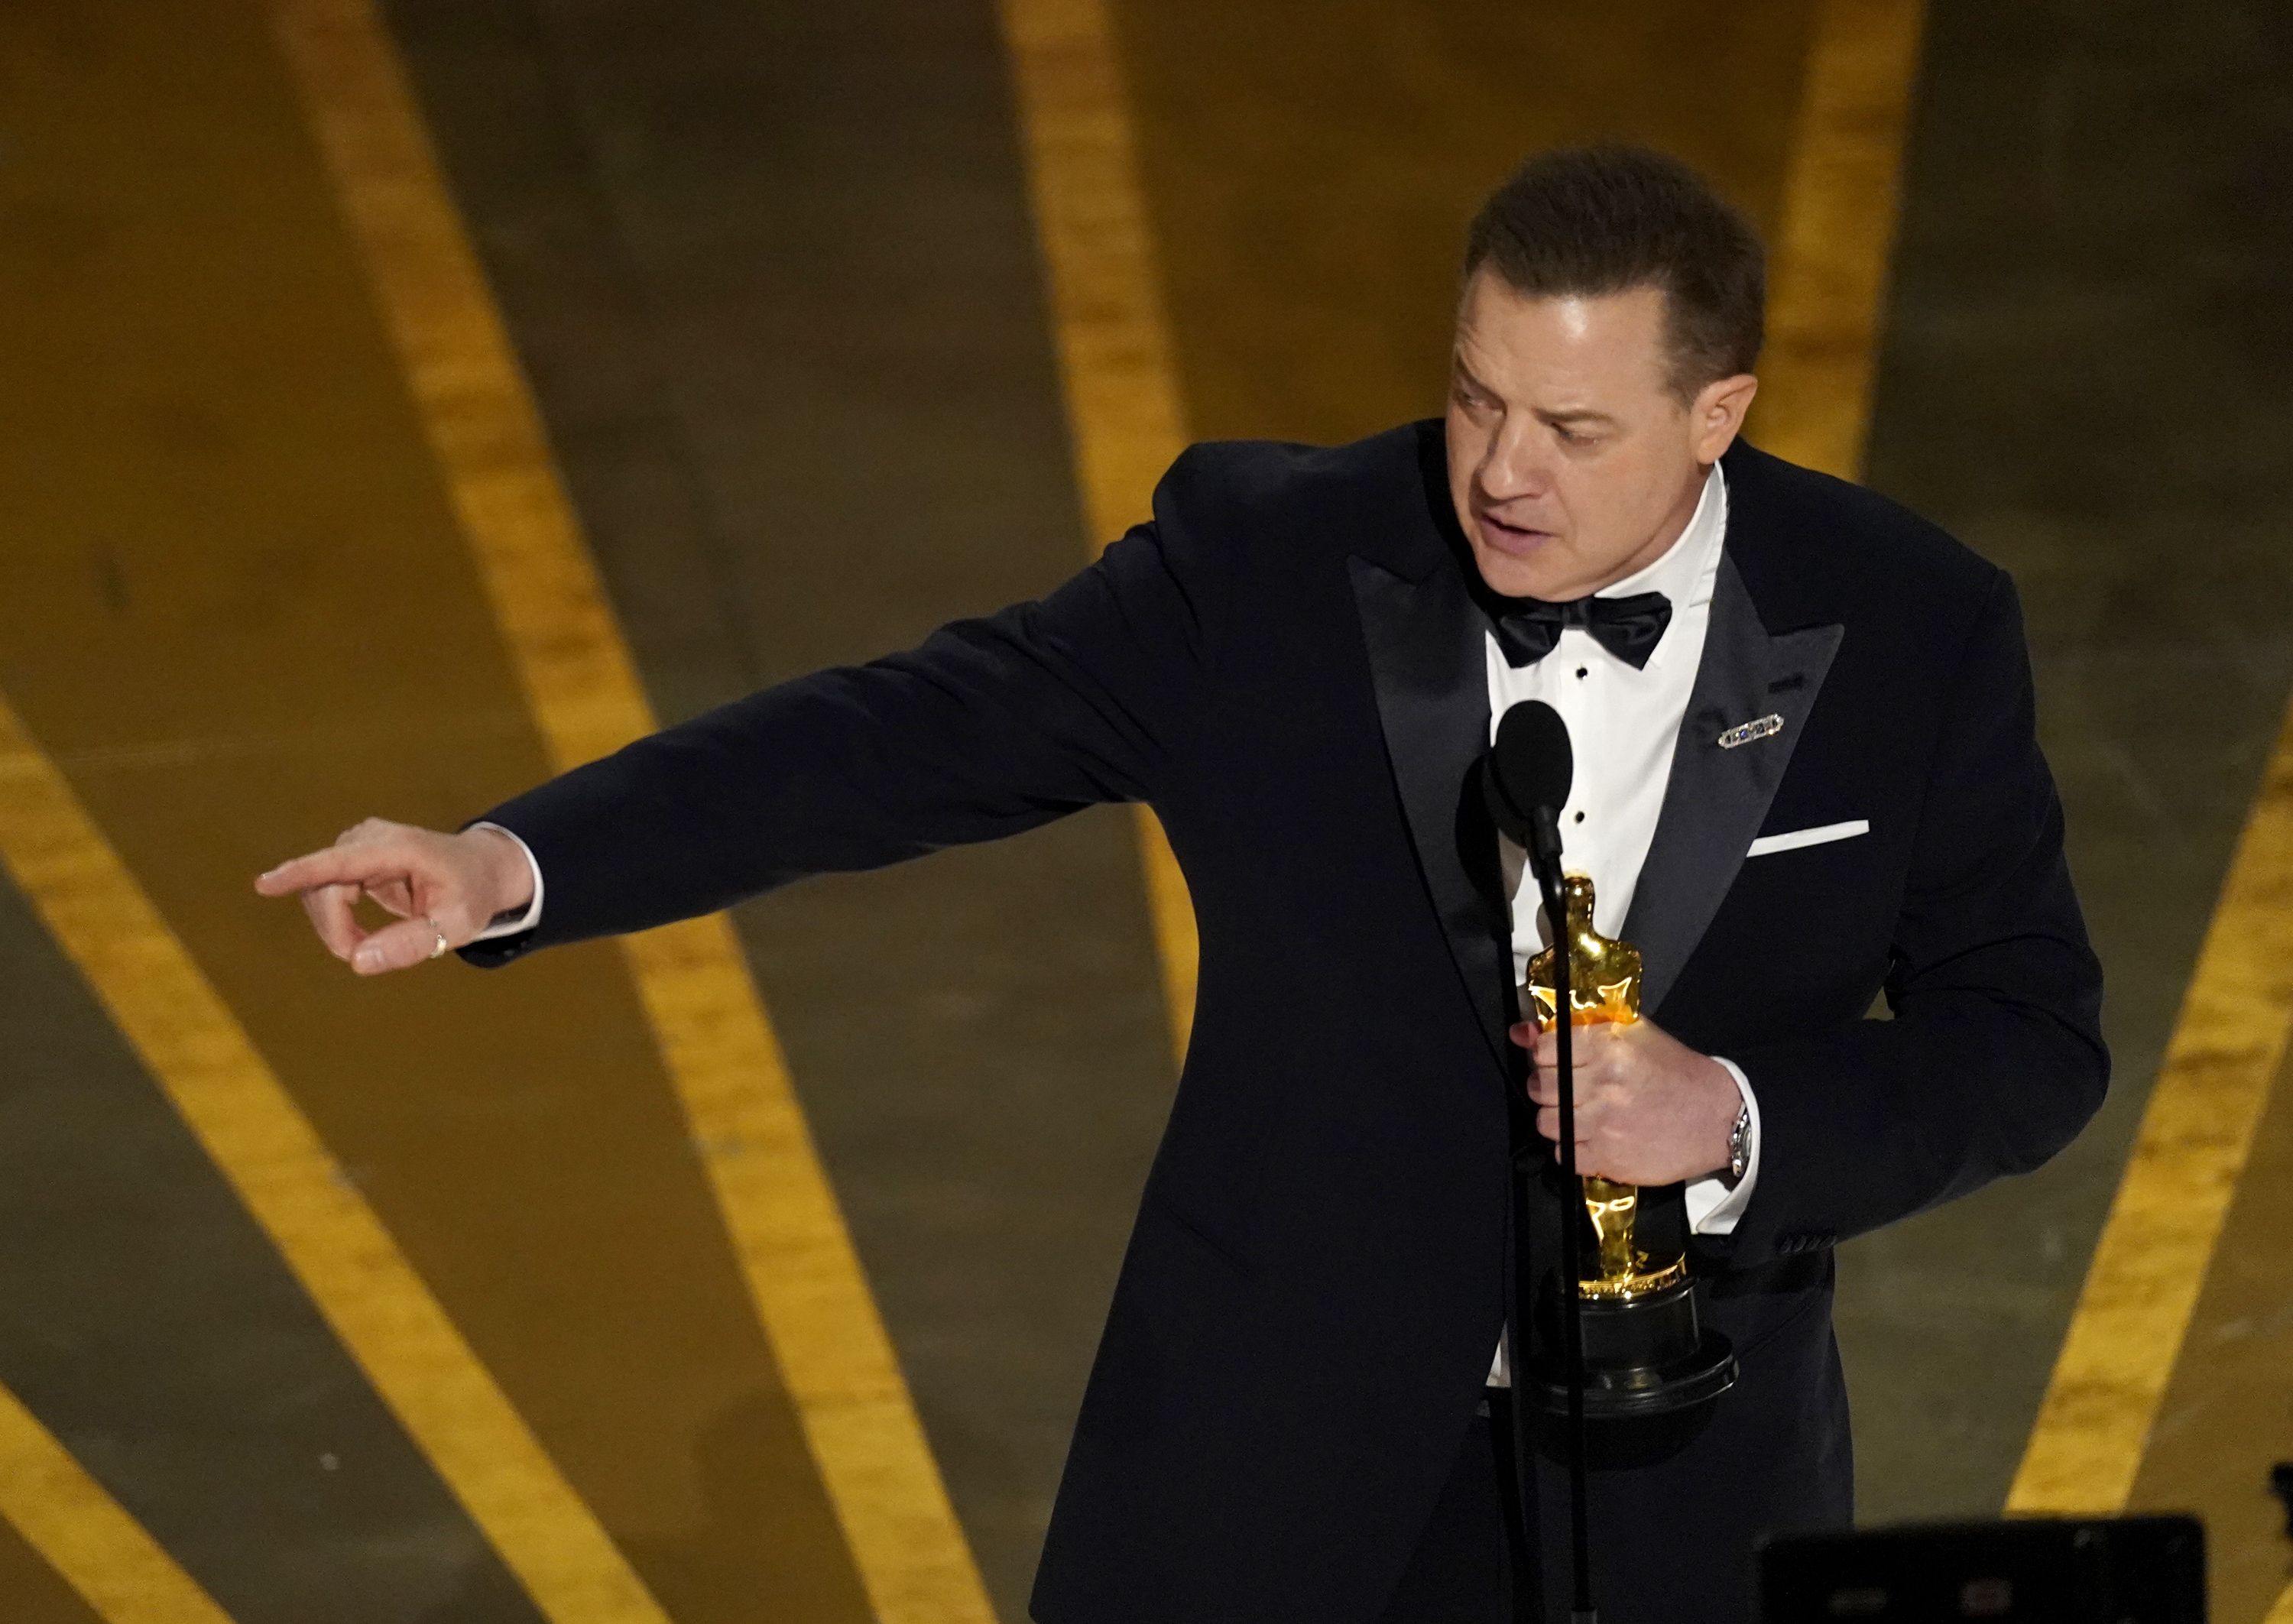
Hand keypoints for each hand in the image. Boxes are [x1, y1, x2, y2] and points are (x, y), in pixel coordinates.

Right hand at [255, 820, 533, 974]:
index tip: (264, 884)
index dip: (300, 874)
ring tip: (370, 945)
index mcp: (400, 848)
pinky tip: (363, 935)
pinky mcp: (350, 858)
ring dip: (335, 927)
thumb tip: (358, 962)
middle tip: (359, 957)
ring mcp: (357, 845)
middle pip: (325, 887)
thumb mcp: (457, 925)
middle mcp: (372, 838)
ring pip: (319, 892)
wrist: (479, 870)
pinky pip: (325, 893)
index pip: (341, 861)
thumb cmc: (472, 895)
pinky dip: (338, 920)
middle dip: (334, 928)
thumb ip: (412, 944)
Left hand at [1512, 1014, 1739, 1185]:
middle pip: (1541, 1087)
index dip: (1546, 1056)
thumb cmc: (1674, 1072)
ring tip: (1580, 1116)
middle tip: (1568, 1090)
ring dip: (1558, 1121)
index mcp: (1608, 1045)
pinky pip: (1565, 1156)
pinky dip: (1573, 1150)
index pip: (1544, 1049)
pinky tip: (1593, 1139)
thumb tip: (1520, 1031)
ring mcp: (1605, 1124)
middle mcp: (1603, 1084)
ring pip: (1547, 1123)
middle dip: (1548, 1088)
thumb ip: (1575, 1029)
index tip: (1557, 1061)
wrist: (1717, 1117)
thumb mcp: (1633, 1034)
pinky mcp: (1610, 1158)